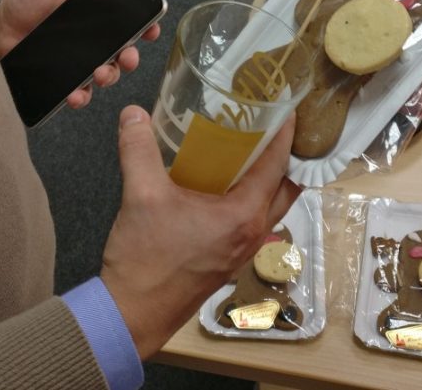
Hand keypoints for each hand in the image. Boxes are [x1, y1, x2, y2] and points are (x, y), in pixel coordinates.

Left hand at [0, 0, 160, 108]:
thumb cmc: (26, 1)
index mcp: (97, 17)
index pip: (129, 23)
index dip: (145, 27)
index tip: (151, 29)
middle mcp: (93, 42)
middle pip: (123, 53)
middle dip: (131, 58)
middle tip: (126, 58)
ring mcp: (79, 62)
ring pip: (106, 75)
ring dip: (108, 77)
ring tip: (98, 75)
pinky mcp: (62, 80)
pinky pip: (78, 92)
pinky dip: (80, 97)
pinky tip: (76, 95)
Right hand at [100, 106, 300, 358]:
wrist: (133, 314)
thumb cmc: (145, 260)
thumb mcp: (140, 195)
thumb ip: (138, 149)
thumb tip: (133, 114)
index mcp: (243, 215)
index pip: (277, 165)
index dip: (285, 133)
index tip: (288, 107)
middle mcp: (253, 233)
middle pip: (285, 188)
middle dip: (285, 157)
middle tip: (273, 127)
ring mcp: (243, 250)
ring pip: (270, 207)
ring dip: (269, 180)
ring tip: (251, 150)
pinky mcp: (228, 259)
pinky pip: (252, 222)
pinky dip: (250, 199)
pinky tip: (224, 186)